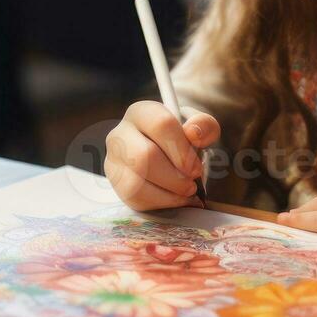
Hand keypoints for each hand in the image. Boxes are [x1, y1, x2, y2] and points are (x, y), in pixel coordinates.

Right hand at [105, 100, 220, 210]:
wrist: (168, 153)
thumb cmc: (183, 138)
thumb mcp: (198, 126)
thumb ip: (203, 125)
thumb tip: (194, 134)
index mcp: (141, 112)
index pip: (161, 125)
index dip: (182, 150)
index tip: (196, 168)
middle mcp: (120, 134)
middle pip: (145, 156)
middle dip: (174, 177)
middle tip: (192, 184)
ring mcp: (113, 161)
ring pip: (136, 183)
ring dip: (168, 193)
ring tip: (186, 192)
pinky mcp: (116, 184)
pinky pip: (135, 199)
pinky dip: (161, 203)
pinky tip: (176, 199)